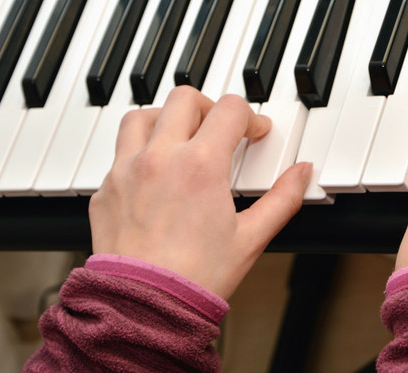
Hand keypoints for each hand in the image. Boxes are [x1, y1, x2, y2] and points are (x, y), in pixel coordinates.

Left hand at [89, 86, 311, 298]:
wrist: (143, 309)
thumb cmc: (195, 279)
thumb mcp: (251, 238)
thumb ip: (282, 199)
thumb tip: (302, 174)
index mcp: (201, 164)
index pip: (230, 110)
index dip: (250, 118)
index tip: (255, 133)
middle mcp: (160, 158)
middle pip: (184, 98)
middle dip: (210, 108)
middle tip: (220, 130)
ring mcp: (126, 171)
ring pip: (141, 116)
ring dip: (165, 119)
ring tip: (181, 138)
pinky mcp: (105, 191)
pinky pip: (119, 154)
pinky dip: (139, 153)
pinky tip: (154, 176)